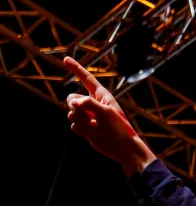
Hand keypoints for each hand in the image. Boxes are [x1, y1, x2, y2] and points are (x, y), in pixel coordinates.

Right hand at [63, 57, 155, 175]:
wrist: (121, 146)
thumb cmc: (118, 127)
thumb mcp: (105, 112)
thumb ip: (88, 103)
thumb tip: (72, 103)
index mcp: (101, 95)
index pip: (86, 78)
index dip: (76, 69)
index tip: (65, 59)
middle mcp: (93, 104)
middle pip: (71, 98)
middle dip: (76, 107)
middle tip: (90, 115)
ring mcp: (88, 115)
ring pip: (70, 113)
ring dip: (80, 120)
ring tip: (94, 126)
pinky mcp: (84, 127)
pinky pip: (73, 125)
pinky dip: (81, 130)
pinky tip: (92, 134)